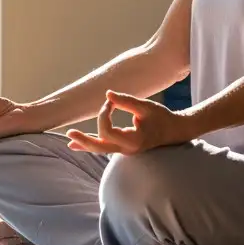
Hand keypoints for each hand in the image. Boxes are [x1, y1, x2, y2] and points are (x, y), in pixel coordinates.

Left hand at [66, 90, 193, 154]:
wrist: (174, 131)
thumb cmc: (161, 117)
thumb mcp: (145, 107)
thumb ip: (126, 101)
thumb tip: (107, 94)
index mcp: (133, 140)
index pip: (108, 130)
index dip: (104, 113)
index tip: (111, 101)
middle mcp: (127, 149)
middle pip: (100, 147)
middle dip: (84, 140)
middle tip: (69, 133)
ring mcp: (124, 150)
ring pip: (100, 149)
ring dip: (84, 143)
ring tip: (69, 139)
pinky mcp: (123, 147)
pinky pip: (104, 147)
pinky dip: (90, 145)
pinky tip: (76, 145)